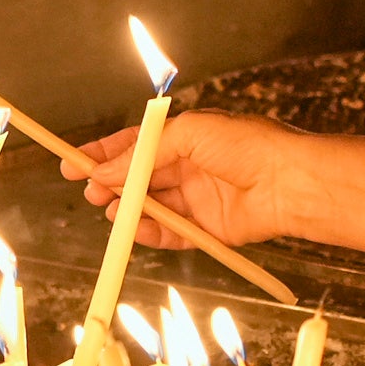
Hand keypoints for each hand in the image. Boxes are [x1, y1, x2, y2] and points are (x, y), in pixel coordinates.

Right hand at [64, 109, 296, 247]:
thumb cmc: (247, 145)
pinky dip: (150, 232)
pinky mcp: (209, 229)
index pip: (137, 145)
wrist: (289, 181)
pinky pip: (172, 234)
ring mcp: (200, 199)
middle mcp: (192, 167)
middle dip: (111, 183)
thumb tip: (109, 169)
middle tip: (88, 190)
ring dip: (128, 208)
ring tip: (109, 208)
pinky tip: (132, 228)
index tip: (75, 162)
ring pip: (153, 207)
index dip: (105, 154)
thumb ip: (146, 152)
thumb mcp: (190, 132)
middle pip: (141, 178)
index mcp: (188, 138)